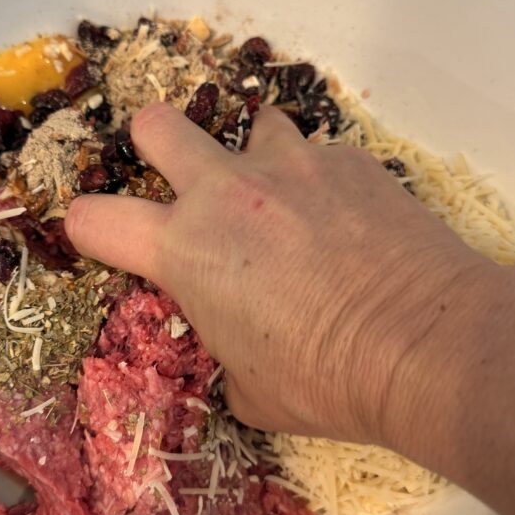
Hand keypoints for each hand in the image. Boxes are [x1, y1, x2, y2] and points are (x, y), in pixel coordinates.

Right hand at [65, 103, 489, 446]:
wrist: (427, 344)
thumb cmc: (327, 380)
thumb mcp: (248, 390)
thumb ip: (224, 348)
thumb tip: (237, 343)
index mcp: (185, 249)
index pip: (94, 219)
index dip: (87, 228)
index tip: (103, 239)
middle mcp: (227, 192)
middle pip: (157, 125)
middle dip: (154, 144)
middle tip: (183, 180)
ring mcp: (291, 166)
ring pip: (252, 125)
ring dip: (256, 158)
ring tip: (287, 201)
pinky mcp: (349, 160)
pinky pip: (320, 155)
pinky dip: (321, 183)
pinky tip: (349, 223)